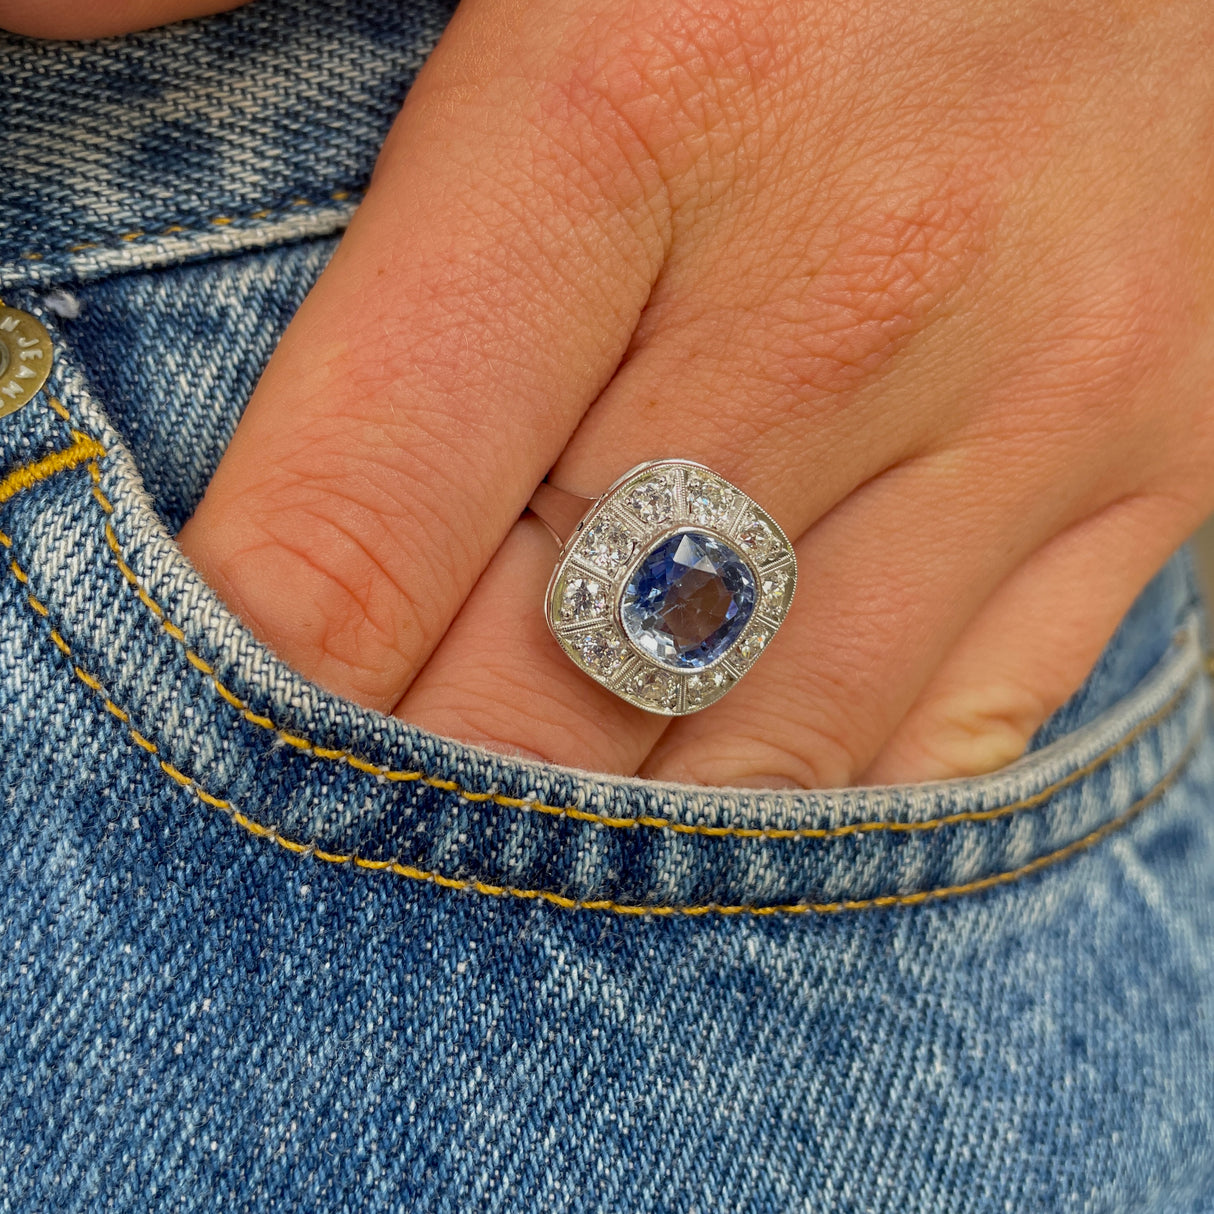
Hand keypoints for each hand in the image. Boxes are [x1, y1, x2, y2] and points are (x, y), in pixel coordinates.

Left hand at [10, 0, 1213, 786]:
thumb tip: (38, 39)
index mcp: (646, 102)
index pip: (369, 506)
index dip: (253, 671)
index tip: (207, 735)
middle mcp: (851, 295)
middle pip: (554, 682)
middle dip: (421, 792)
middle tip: (342, 834)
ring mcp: (1037, 408)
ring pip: (763, 764)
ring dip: (614, 846)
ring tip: (522, 865)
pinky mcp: (1164, 472)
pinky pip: (959, 738)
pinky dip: (816, 806)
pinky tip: (731, 806)